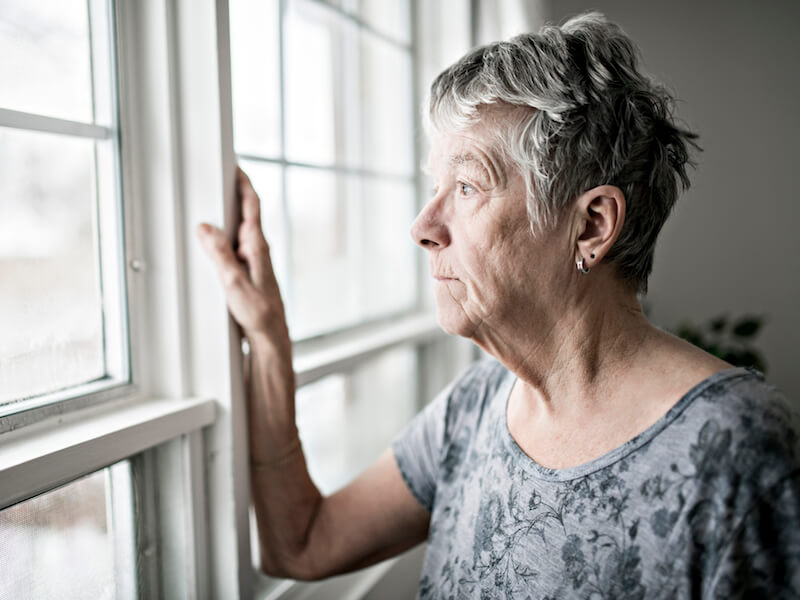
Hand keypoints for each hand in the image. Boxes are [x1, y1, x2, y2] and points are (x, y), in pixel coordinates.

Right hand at [197, 167, 288, 345]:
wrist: (270, 336)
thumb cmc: (259, 313)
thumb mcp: (234, 283)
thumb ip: (220, 254)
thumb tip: (206, 228)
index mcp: (257, 247)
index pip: (253, 206)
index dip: (244, 183)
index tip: (235, 165)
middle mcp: (258, 250)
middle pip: (246, 213)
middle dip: (233, 193)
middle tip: (219, 176)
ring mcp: (254, 260)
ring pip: (239, 230)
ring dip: (228, 215)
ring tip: (211, 203)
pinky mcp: (249, 271)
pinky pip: (235, 246)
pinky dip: (225, 236)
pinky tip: (214, 241)